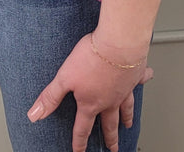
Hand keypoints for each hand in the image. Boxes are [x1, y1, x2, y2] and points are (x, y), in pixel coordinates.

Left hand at [27, 34, 152, 151]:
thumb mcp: (64, 77)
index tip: (79, 151)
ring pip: (126, 108)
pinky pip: (140, 80)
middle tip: (113, 148)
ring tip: (128, 124)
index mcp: (91, 102)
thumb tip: (34, 115)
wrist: (118, 43)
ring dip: (126, 117)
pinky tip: (148, 77)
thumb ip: (50, 97)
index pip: (82, 127)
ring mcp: (124, 89)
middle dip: (110, 138)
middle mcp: (109, 100)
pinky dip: (145, 80)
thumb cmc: (92, 58)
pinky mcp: (135, 73)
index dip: (79, 142)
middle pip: (109, 124)